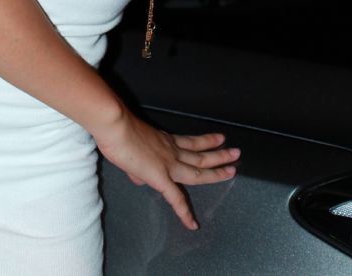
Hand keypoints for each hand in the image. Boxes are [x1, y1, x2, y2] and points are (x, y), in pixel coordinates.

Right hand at [94, 108, 239, 229]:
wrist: (116, 128)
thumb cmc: (119, 131)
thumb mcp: (132, 145)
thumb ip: (138, 164)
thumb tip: (139, 178)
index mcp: (165, 141)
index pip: (189, 143)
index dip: (205, 142)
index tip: (218, 140)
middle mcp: (171, 151)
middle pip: (200, 154)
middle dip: (219, 154)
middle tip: (235, 152)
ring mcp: (169, 164)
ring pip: (198, 169)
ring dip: (216, 169)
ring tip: (233, 168)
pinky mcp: (161, 178)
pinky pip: (176, 198)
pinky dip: (184, 212)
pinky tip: (192, 223)